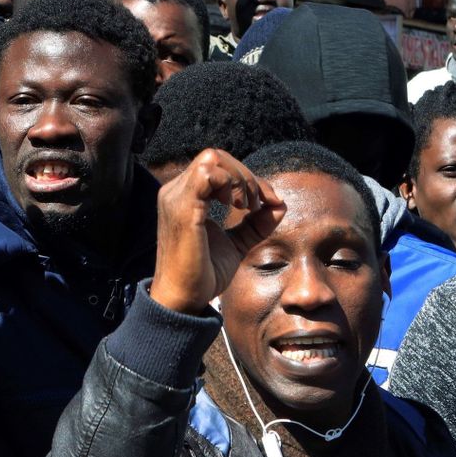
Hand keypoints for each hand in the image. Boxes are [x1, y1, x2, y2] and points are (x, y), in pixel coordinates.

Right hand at [151, 148, 283, 313]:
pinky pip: (208, 174)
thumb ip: (255, 224)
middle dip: (247, 176)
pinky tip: (239, 207)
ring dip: (240, 178)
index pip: (218, 167)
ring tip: (248, 206)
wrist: (184, 300)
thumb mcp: (236, 244)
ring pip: (213, 159)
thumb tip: (280, 206)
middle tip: (257, 205)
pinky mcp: (182, 208)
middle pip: (217, 157)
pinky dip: (231, 184)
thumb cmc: (203, 274)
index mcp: (185, 196)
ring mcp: (176, 197)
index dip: (248, 178)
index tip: (268, 203)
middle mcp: (175, 192)